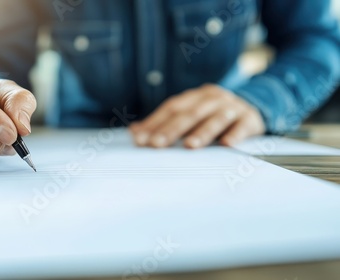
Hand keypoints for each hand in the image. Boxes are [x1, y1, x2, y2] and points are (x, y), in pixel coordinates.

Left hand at [129, 84, 264, 148]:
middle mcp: (212, 98)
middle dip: (172, 130)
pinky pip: (243, 126)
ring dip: (202, 132)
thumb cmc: (213, 115)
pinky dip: (235, 135)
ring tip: (189, 146)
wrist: (253, 109)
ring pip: (215, 119)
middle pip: (190, 114)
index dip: (155, 123)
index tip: (141, 139)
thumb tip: (134, 132)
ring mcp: (232, 107)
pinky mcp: (250, 118)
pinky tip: (226, 144)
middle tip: (157, 144)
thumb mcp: (190, 114)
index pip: (171, 108)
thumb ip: (164, 123)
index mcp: (195, 96)